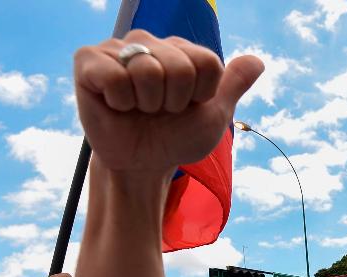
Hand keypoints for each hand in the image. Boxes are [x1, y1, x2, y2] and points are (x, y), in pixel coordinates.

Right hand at [74, 31, 263, 174]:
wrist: (142, 164)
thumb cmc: (175, 138)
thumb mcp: (213, 116)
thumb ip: (233, 86)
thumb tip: (258, 61)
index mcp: (182, 50)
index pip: (208, 62)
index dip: (201, 94)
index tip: (187, 106)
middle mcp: (151, 42)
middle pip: (180, 67)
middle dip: (174, 102)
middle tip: (159, 110)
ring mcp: (118, 48)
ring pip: (148, 70)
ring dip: (147, 103)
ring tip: (138, 107)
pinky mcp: (88, 60)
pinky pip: (115, 76)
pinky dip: (120, 101)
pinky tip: (116, 104)